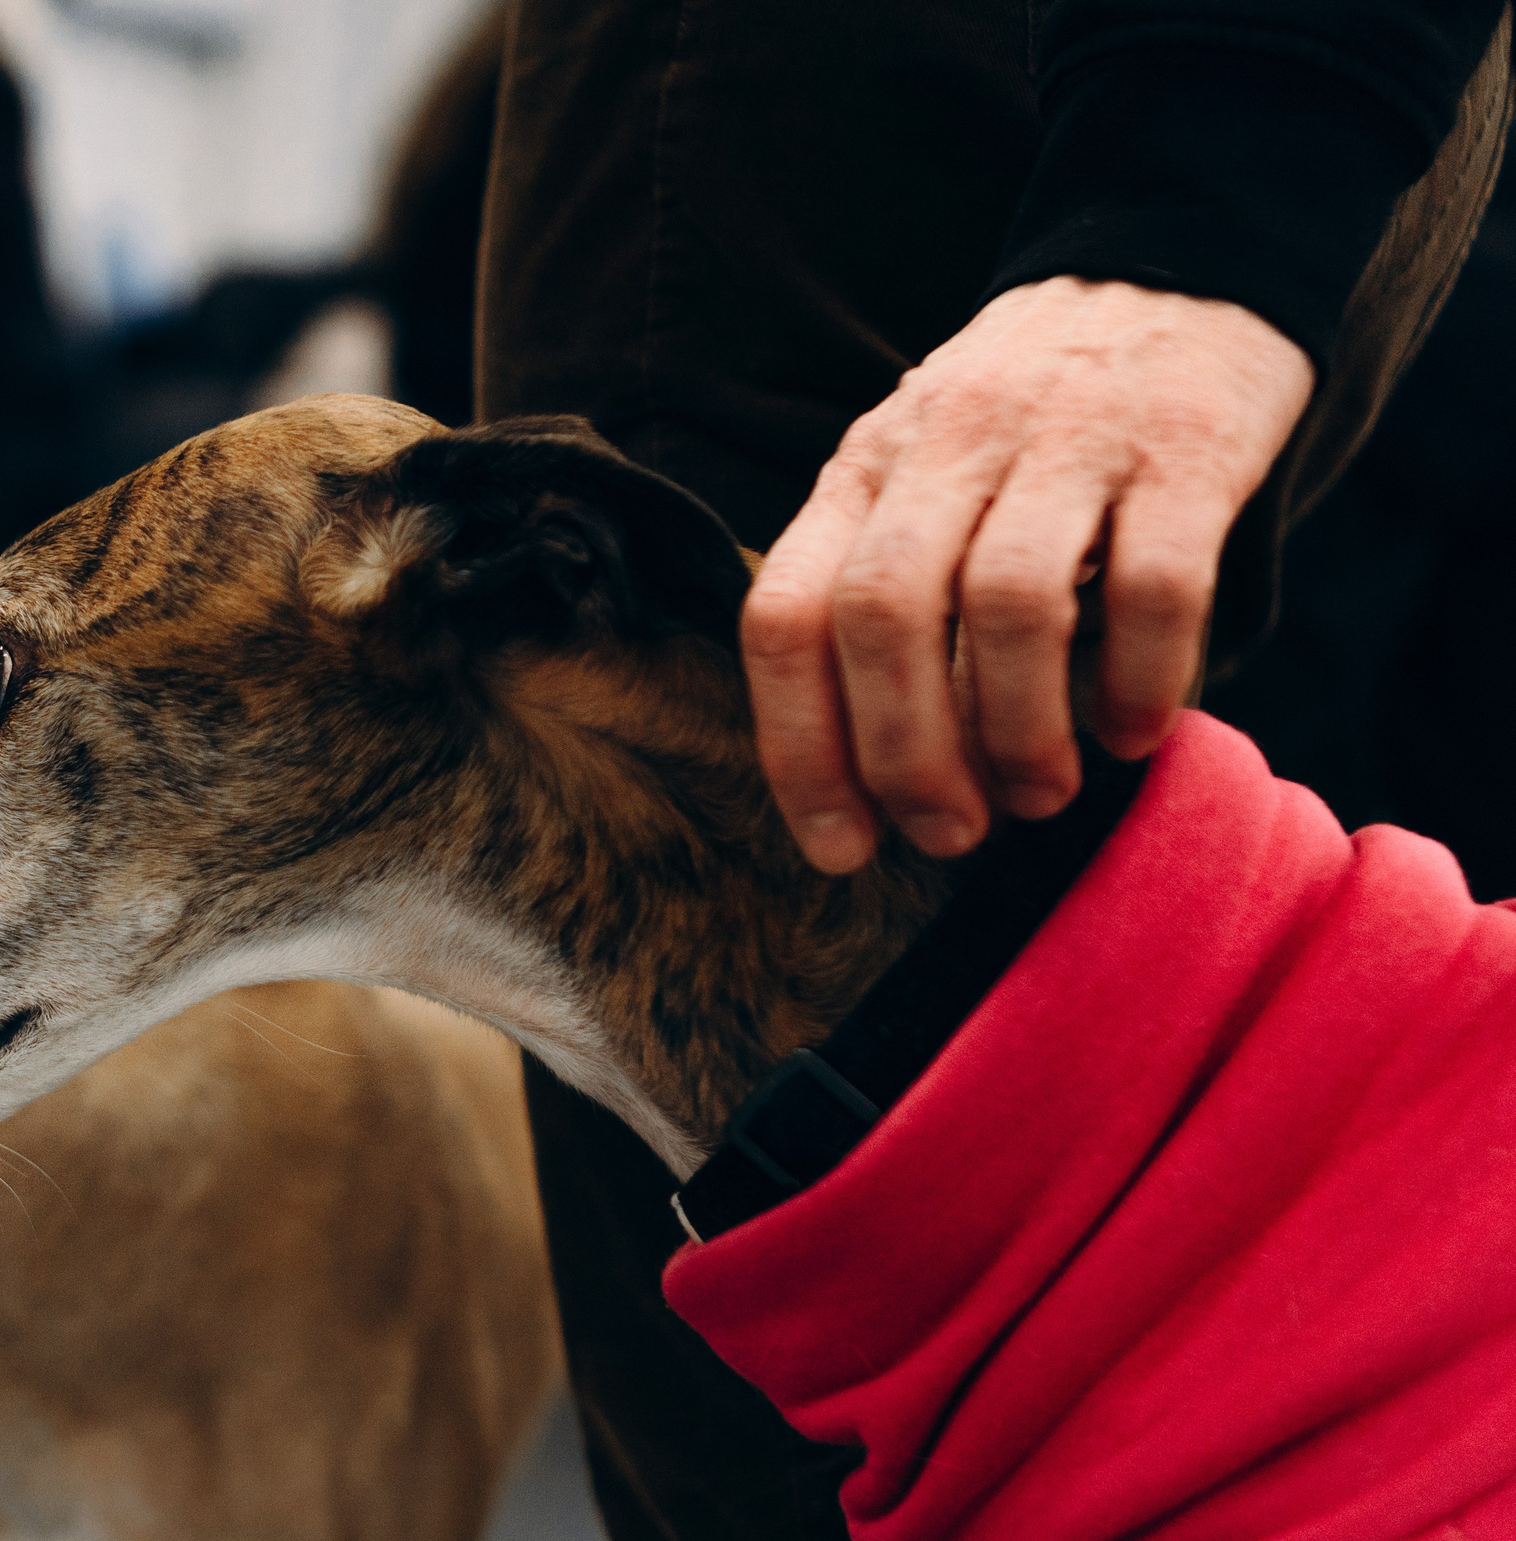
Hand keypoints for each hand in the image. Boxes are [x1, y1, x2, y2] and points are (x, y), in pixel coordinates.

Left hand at [742, 276, 1312, 872]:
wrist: (1174, 262)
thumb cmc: (1026, 421)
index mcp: (862, 470)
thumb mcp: (916, 478)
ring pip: (1010, 605)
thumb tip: (865, 780)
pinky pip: (1157, 586)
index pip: (784, 614)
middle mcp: (945, 446)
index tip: (841, 849)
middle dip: (905, 755)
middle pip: (882, 615)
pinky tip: (1136, 732)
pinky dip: (1142, 681)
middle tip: (953, 833)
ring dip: (1019, 732)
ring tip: (1043, 793)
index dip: (799, 748)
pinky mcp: (1184, 446)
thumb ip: (877, 593)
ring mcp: (1065, 439)